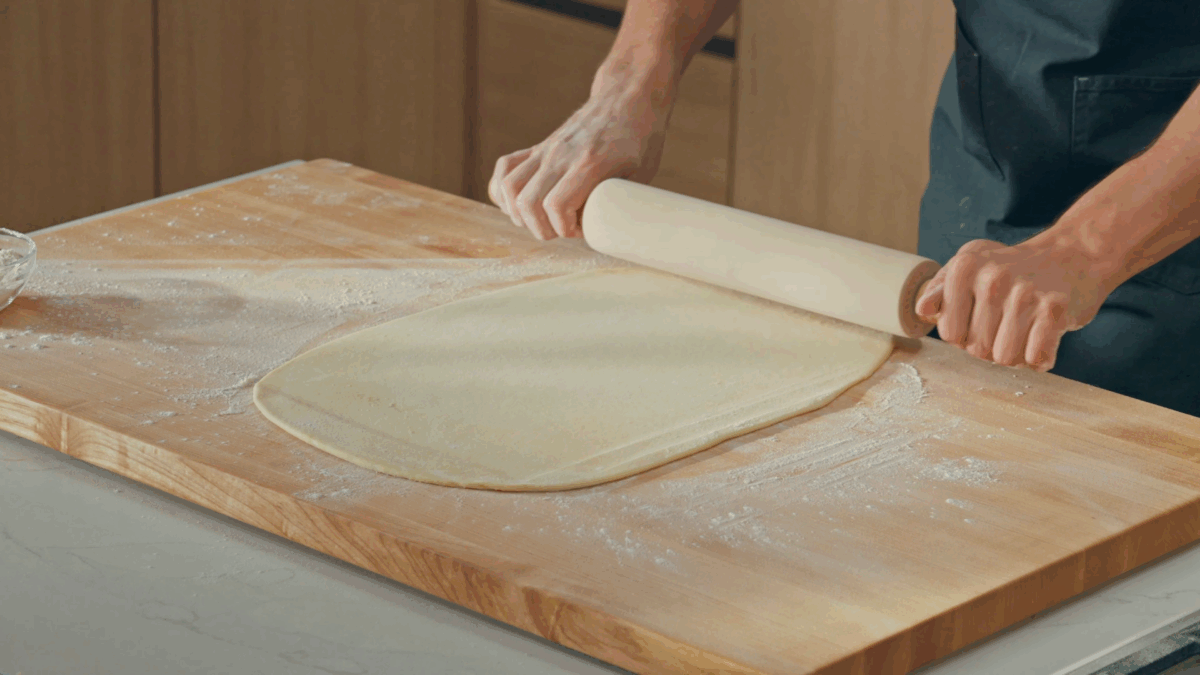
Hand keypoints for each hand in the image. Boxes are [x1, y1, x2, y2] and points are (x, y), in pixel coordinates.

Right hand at [487, 70, 672, 240]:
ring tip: (539, 221)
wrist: (626, 99)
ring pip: (509, 187)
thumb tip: (604, 234)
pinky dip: (503, 192)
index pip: (557, 205)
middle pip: (528, 202)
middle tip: (559, 231)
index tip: (579, 230)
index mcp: (590, 163)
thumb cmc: (639, 140)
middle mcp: (561, 155)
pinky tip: (518, 204)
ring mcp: (546, 150)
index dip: (564, 228)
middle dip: (541, 229)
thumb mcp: (641, 175)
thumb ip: (619, 204)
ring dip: (519, 214)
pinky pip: (504, 169)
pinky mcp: (538, 148)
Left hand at [915, 238, 1111, 370]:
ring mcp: (1025, 295)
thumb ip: (940, 289)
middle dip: (991, 346)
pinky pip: (1036, 358)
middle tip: (1008, 323)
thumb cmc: (1015, 266)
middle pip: (976, 349)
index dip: (965, 335)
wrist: (1075, 254)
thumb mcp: (971, 265)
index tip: (980, 319)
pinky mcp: (1055, 310)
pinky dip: (1040, 357)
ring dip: (1016, 353)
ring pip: (1005, 358)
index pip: (949, 333)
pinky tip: (1043, 338)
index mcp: (965, 269)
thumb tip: (923, 311)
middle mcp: (992, 280)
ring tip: (1025, 330)